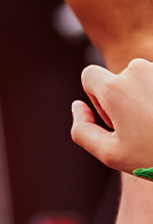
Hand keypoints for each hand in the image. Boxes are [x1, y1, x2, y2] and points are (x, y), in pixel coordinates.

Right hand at [71, 59, 152, 173]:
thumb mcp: (109, 154)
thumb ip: (81, 129)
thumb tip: (79, 106)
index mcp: (116, 87)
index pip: (89, 76)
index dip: (95, 98)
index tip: (114, 119)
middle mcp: (139, 69)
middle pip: (120, 78)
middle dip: (125, 98)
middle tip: (142, 128)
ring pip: (146, 79)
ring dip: (148, 97)